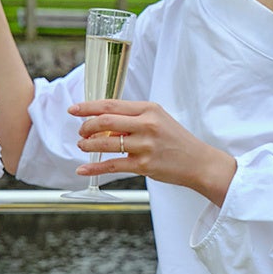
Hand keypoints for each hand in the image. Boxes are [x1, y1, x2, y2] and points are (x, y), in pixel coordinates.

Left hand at [70, 98, 236, 201]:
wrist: (198, 162)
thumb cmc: (176, 140)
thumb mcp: (158, 120)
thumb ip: (133, 119)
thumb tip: (103, 124)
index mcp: (149, 109)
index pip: (111, 105)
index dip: (88, 107)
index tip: (74, 109)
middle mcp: (147, 125)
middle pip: (105, 121)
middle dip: (86, 126)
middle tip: (81, 131)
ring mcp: (145, 145)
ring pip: (106, 143)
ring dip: (88, 145)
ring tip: (83, 146)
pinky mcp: (144, 165)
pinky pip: (112, 165)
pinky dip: (94, 167)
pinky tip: (82, 169)